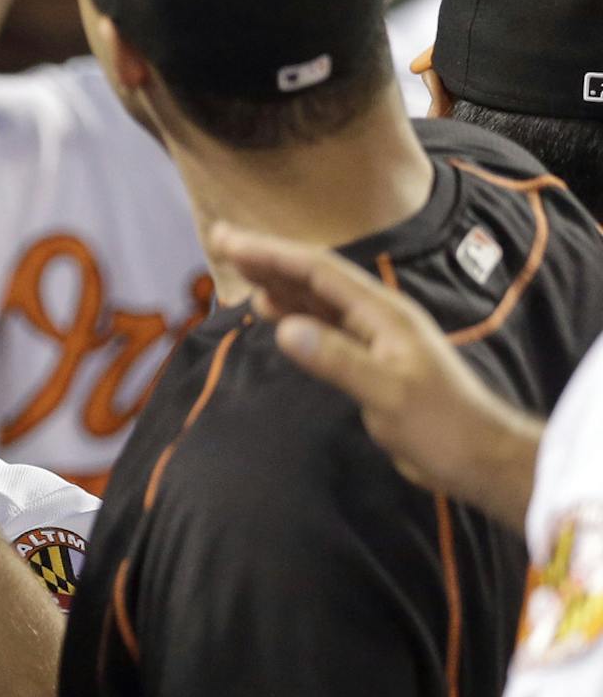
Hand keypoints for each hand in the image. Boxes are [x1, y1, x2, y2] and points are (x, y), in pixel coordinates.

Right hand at [208, 222, 542, 526]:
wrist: (476, 456)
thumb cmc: (441, 425)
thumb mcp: (388, 393)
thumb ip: (338, 359)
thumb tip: (284, 329)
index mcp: (382, 313)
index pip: (317, 271)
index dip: (270, 253)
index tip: (228, 240)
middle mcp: (375, 315)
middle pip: (313, 275)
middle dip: (267, 256)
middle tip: (220, 240)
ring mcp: (371, 336)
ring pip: (315, 297)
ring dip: (276, 279)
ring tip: (238, 266)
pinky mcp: (366, 359)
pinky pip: (321, 322)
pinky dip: (291, 310)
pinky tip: (272, 309)